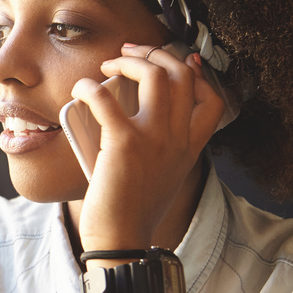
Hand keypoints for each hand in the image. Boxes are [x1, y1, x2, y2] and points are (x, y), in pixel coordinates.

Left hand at [69, 43, 224, 250]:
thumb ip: (160, 150)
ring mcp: (155, 140)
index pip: (213, 100)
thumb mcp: (161, 177)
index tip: (180, 60)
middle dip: (156, 54)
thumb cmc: (132, 212)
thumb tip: (135, 121)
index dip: (198, 73)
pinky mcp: (125, 143)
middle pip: (183, 76)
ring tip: (109, 64)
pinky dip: (89, 86)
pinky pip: (106, 98)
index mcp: (190, 149)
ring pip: (156, 77)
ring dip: (130, 61)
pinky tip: (80, 89)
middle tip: (130, 52)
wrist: (121, 240)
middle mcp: (179, 140)